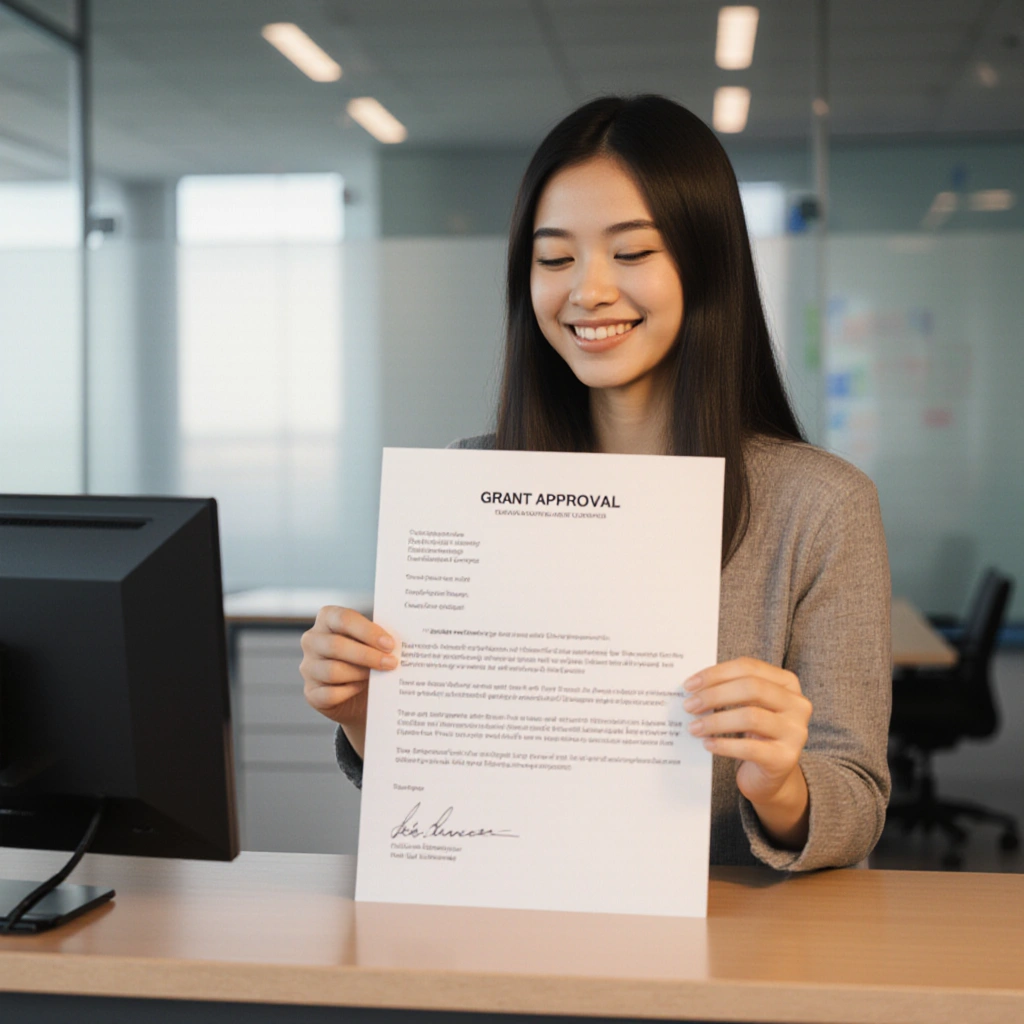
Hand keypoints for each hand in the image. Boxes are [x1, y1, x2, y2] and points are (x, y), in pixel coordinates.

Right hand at [300, 606, 396, 757]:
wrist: (362, 693)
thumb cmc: (370, 658)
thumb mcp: (374, 642)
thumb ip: (380, 638)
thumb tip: (398, 644)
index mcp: (328, 618)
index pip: (343, 619)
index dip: (368, 631)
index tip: (390, 644)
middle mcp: (312, 640)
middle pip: (336, 645)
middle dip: (368, 655)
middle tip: (392, 663)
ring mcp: (308, 667)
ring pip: (333, 671)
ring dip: (360, 674)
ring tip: (379, 676)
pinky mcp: (311, 693)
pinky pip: (330, 694)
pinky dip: (350, 692)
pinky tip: (362, 688)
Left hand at [683, 657, 811, 845]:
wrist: (769, 775)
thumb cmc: (754, 733)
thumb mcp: (747, 706)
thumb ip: (730, 690)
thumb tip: (694, 686)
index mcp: (787, 683)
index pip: (748, 667)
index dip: (716, 673)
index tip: (689, 684)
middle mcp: (797, 704)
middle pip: (751, 688)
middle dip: (714, 695)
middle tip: (689, 705)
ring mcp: (795, 732)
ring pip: (750, 717)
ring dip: (715, 721)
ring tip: (694, 727)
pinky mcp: (785, 758)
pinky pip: (750, 748)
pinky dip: (724, 745)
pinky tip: (707, 744)